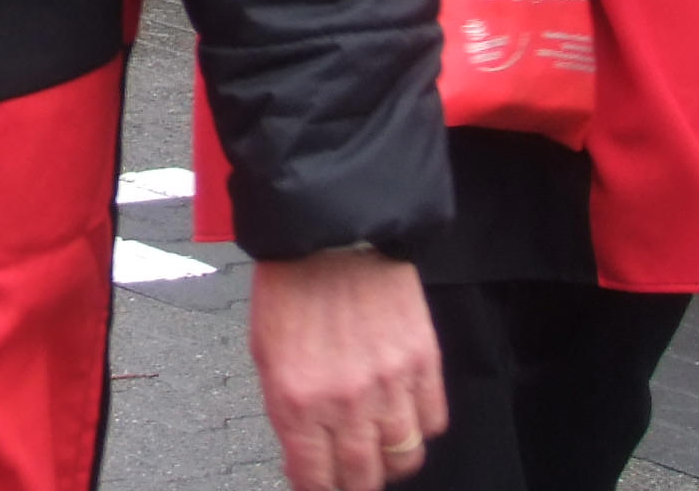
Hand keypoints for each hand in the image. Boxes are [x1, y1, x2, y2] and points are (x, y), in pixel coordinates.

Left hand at [249, 251, 446, 490]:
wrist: (329, 233)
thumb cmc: (290, 289)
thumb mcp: (266, 354)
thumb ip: (286, 410)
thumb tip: (304, 455)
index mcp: (296, 401)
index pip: (315, 479)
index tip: (322, 488)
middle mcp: (344, 402)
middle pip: (364, 477)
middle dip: (356, 484)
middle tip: (353, 476)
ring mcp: (388, 384)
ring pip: (405, 457)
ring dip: (391, 459)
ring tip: (381, 446)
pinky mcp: (422, 362)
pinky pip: (433, 421)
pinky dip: (420, 425)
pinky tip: (404, 413)